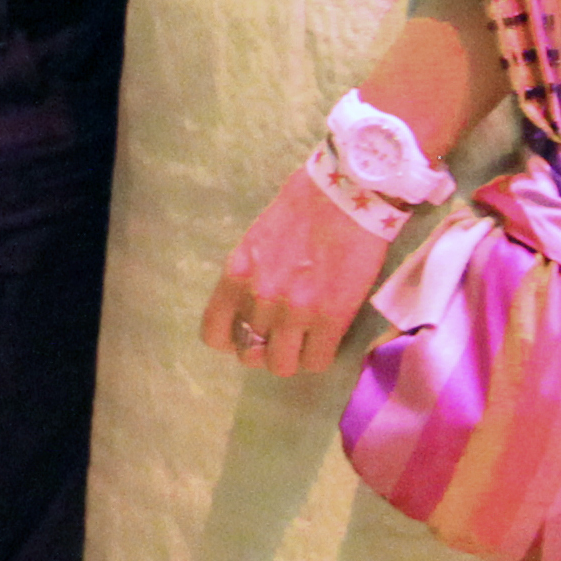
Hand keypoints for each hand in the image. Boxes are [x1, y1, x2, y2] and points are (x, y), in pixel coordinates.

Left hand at [199, 169, 398, 377]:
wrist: (346, 195)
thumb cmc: (302, 208)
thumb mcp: (256, 241)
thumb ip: (249, 277)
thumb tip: (251, 308)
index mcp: (236, 275)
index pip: (214, 334)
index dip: (232, 340)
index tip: (248, 333)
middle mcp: (259, 298)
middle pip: (251, 354)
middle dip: (266, 347)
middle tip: (285, 332)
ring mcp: (294, 312)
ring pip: (283, 365)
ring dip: (294, 356)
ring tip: (307, 339)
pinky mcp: (331, 318)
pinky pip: (316, 361)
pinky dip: (320, 354)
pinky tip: (327, 338)